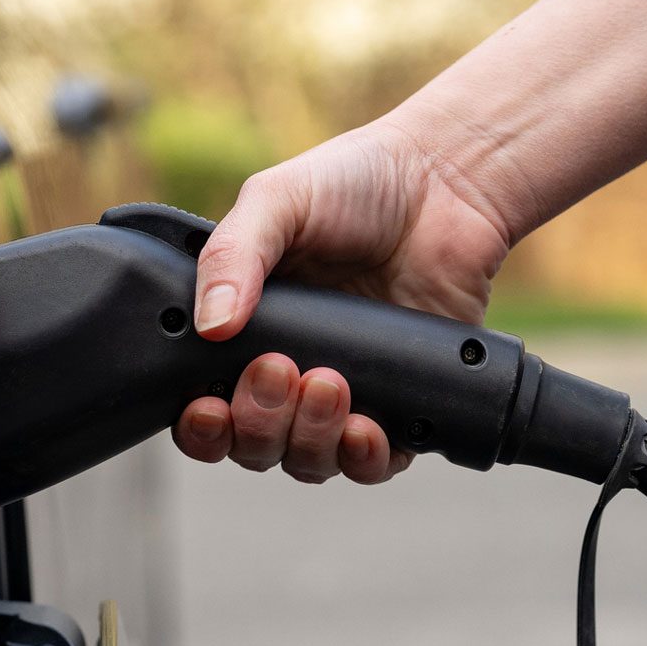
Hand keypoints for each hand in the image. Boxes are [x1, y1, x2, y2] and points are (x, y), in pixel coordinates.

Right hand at [171, 122, 513, 482]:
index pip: (204, 406)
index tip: (206, 407)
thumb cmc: (354, 183)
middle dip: (258, 422)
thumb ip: (231, 255)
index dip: (200, 425)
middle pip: (253, 444)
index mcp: (245, 333)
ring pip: (308, 460)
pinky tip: (364, 428)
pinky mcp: (403, 405)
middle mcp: (289, 373)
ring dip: (309, 439)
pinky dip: (364, 459)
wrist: (446, 182)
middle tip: (279, 369)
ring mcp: (346, 392)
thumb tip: (209, 325)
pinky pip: (375, 463)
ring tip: (329, 384)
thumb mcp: (276, 201)